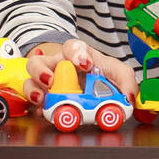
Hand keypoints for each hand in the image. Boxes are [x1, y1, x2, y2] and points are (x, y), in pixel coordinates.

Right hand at [22, 38, 138, 108]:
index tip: (85, 64)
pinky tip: (43, 111)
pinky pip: (32, 100)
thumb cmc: (102, 74)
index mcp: (77, 55)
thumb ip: (126, 82)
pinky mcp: (43, 98)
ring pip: (30, 79)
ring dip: (33, 87)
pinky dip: (36, 106)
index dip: (76, 54)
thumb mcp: (119, 74)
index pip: (72, 47)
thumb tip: (128, 98)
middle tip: (51, 81)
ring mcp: (47, 82)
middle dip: (42, 70)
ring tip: (42, 97)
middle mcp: (58, 66)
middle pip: (40, 60)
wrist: (94, 85)